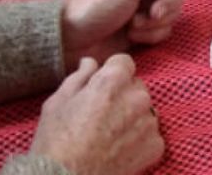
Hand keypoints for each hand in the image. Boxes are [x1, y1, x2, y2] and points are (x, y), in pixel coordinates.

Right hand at [30, 54, 163, 174]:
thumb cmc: (55, 143)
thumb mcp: (57, 103)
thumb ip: (79, 77)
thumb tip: (90, 62)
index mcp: (112, 81)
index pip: (124, 62)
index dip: (110, 72)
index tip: (100, 87)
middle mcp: (137, 97)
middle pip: (135, 86)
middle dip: (122, 95)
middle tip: (101, 116)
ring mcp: (149, 122)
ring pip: (144, 110)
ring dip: (132, 117)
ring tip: (108, 135)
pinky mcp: (156, 145)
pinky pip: (151, 134)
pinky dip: (139, 140)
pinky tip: (118, 149)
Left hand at [62, 0, 200, 70]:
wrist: (70, 42)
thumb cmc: (93, 7)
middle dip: (168, 5)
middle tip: (151, 13)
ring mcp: (146, 9)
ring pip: (173, 14)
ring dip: (155, 23)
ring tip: (133, 26)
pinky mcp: (144, 30)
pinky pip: (163, 31)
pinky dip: (150, 36)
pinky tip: (132, 36)